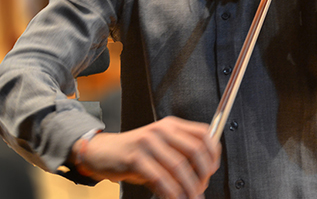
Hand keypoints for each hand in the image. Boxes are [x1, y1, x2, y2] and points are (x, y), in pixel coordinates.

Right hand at [71, 116, 220, 198]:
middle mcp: (162, 130)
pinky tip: (174, 198)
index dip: (213, 152)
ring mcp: (148, 142)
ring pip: (178, 166)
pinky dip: (170, 192)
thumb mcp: (160, 148)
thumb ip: (180, 157)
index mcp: (171, 125)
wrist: (103, 152)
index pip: (203, 133)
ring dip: (188, 187)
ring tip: (191, 198)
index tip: (213, 169)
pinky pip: (159, 177)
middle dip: (203, 174)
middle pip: (195, 150)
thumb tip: (201, 177)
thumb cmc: (134, 153)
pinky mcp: (135, 157)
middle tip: (201, 188)